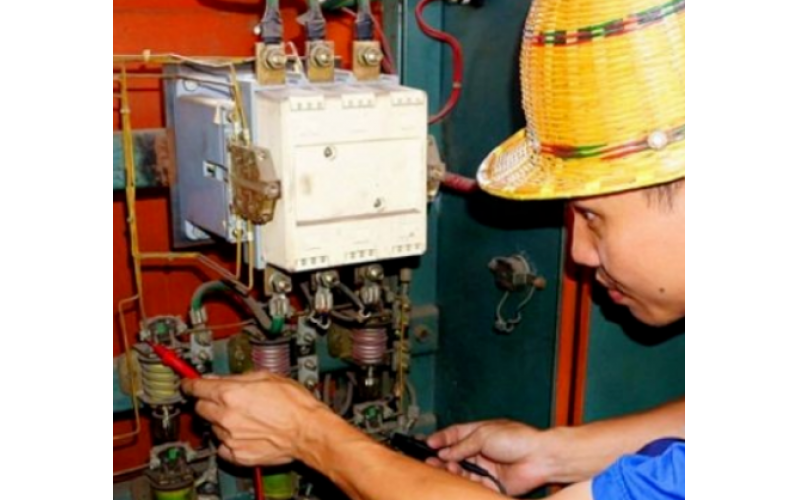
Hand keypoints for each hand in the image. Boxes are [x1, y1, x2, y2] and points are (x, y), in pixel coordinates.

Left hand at [182, 371, 331, 466]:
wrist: (308, 430)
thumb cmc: (294, 403)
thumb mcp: (267, 377)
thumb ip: (237, 378)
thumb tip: (220, 378)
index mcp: (231, 394)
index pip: (196, 388)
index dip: (190, 384)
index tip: (188, 385)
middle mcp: (226, 416)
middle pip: (200, 408)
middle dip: (208, 402)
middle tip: (224, 400)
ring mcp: (230, 438)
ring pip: (213, 427)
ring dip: (222, 421)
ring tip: (245, 418)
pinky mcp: (237, 454)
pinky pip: (222, 447)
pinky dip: (229, 441)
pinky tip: (245, 434)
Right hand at [426, 420, 556, 495]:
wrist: (538, 457)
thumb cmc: (516, 439)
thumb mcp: (483, 435)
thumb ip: (462, 445)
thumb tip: (445, 452)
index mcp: (480, 432)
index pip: (455, 434)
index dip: (441, 438)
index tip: (427, 442)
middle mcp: (481, 449)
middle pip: (455, 453)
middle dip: (441, 455)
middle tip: (428, 458)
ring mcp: (485, 466)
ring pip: (461, 469)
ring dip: (449, 467)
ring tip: (439, 465)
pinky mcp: (490, 482)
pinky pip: (471, 482)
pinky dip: (460, 479)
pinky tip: (453, 474)